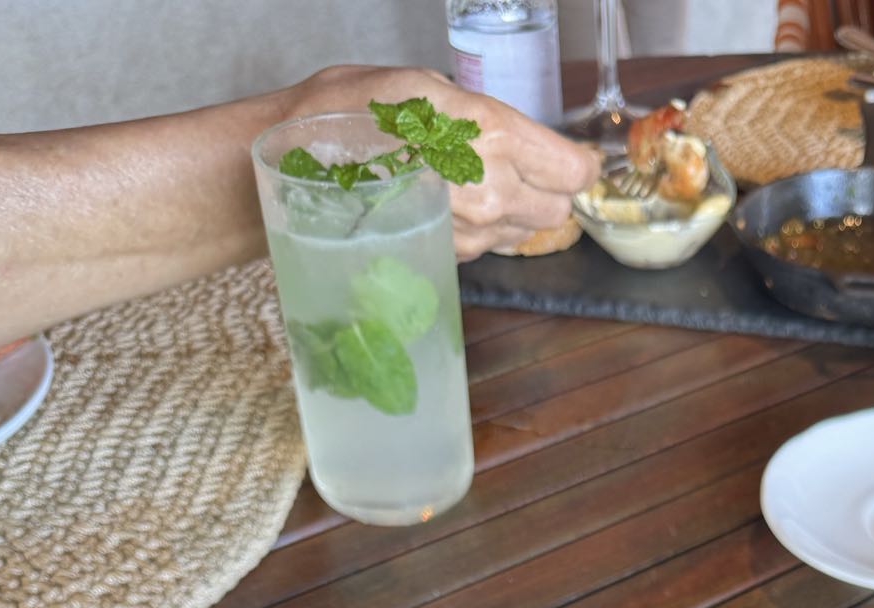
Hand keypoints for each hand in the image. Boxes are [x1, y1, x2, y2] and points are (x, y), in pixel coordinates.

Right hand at [296, 66, 599, 254]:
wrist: (301, 162)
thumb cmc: (357, 109)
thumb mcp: (429, 87)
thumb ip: (488, 117)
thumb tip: (530, 141)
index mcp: (495, 137)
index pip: (573, 170)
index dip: (573, 163)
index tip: (564, 156)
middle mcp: (491, 190)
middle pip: (558, 208)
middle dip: (546, 188)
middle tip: (516, 166)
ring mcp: (472, 229)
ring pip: (527, 231)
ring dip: (514, 210)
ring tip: (471, 180)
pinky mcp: (452, 253)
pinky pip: (491, 245)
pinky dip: (483, 227)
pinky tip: (450, 201)